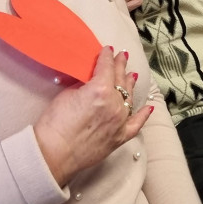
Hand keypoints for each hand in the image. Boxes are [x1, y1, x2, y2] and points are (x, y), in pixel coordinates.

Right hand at [34, 47, 152, 186]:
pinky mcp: (120, 137)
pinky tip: (148, 107)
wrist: (54, 153)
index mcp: (101, 89)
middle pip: (120, 80)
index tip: (108, 50)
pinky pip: (136, 124)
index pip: (107, 67)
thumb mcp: (68, 94)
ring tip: (131, 75)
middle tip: (121, 57)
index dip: (107, 56)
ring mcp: (120, 122)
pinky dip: (143, 115)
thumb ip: (84, 85)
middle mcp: (115, 104)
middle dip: (120, 66)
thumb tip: (91, 83)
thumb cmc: (55, 123)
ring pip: (129, 98)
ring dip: (130, 85)